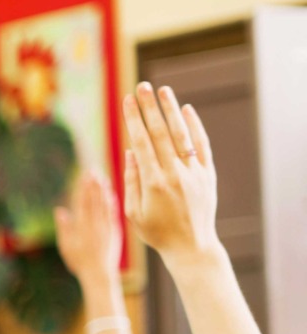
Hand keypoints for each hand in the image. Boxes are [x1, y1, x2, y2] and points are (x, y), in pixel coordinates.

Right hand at [54, 170, 121, 286]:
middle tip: (93, 171)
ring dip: (103, 190)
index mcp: (83, 228)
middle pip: (94, 201)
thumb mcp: (66, 247)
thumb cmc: (79, 262)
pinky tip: (111, 194)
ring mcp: (106, 227)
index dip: (84, 188)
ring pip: (105, 205)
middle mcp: (95, 225)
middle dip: (93, 185)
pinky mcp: (115, 231)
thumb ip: (64, 228)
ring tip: (102, 178)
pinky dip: (112, 203)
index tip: (84, 176)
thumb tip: (60, 210)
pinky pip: (113, 213)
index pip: (83, 203)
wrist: (99, 274)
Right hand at [122, 82, 218, 264]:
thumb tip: (131, 152)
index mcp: (153, 183)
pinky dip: (194, 127)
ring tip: (163, 90)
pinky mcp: (208, 174)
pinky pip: (202, 146)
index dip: (133, 119)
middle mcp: (174, 174)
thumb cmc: (157, 233)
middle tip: (142, 87)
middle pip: (160, 133)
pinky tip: (186, 110)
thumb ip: (132, 181)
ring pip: (181, 135)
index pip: (141, 143)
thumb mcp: (134, 213)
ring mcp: (193, 173)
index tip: (126, 101)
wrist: (192, 246)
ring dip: (171, 110)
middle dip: (149, 108)